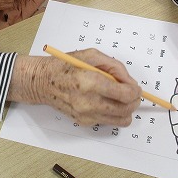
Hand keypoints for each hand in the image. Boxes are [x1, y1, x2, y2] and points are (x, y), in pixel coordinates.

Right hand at [7, 48, 140, 126]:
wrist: (42, 82)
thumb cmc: (65, 65)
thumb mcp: (91, 55)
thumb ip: (114, 66)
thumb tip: (129, 81)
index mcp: (90, 82)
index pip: (125, 94)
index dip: (135, 90)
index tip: (134, 86)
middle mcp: (88, 102)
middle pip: (126, 110)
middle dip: (134, 100)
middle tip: (130, 91)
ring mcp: (86, 115)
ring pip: (121, 120)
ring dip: (126, 109)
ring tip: (119, 97)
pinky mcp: (84, 122)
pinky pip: (109, 121)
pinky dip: (113, 113)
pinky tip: (104, 100)